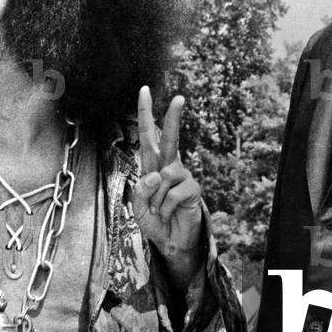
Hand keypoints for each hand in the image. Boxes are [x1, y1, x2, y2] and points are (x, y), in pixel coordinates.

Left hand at [133, 86, 203, 285]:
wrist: (170, 242)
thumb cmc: (154, 220)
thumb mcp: (139, 205)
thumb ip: (143, 189)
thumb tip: (157, 175)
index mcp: (152, 165)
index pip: (148, 135)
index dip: (146, 113)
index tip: (144, 90)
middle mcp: (168, 166)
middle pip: (171, 138)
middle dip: (174, 118)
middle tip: (180, 97)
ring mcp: (182, 176)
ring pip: (163, 176)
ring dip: (156, 199)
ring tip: (160, 210)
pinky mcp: (193, 189)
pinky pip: (173, 192)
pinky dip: (166, 206)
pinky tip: (170, 212)